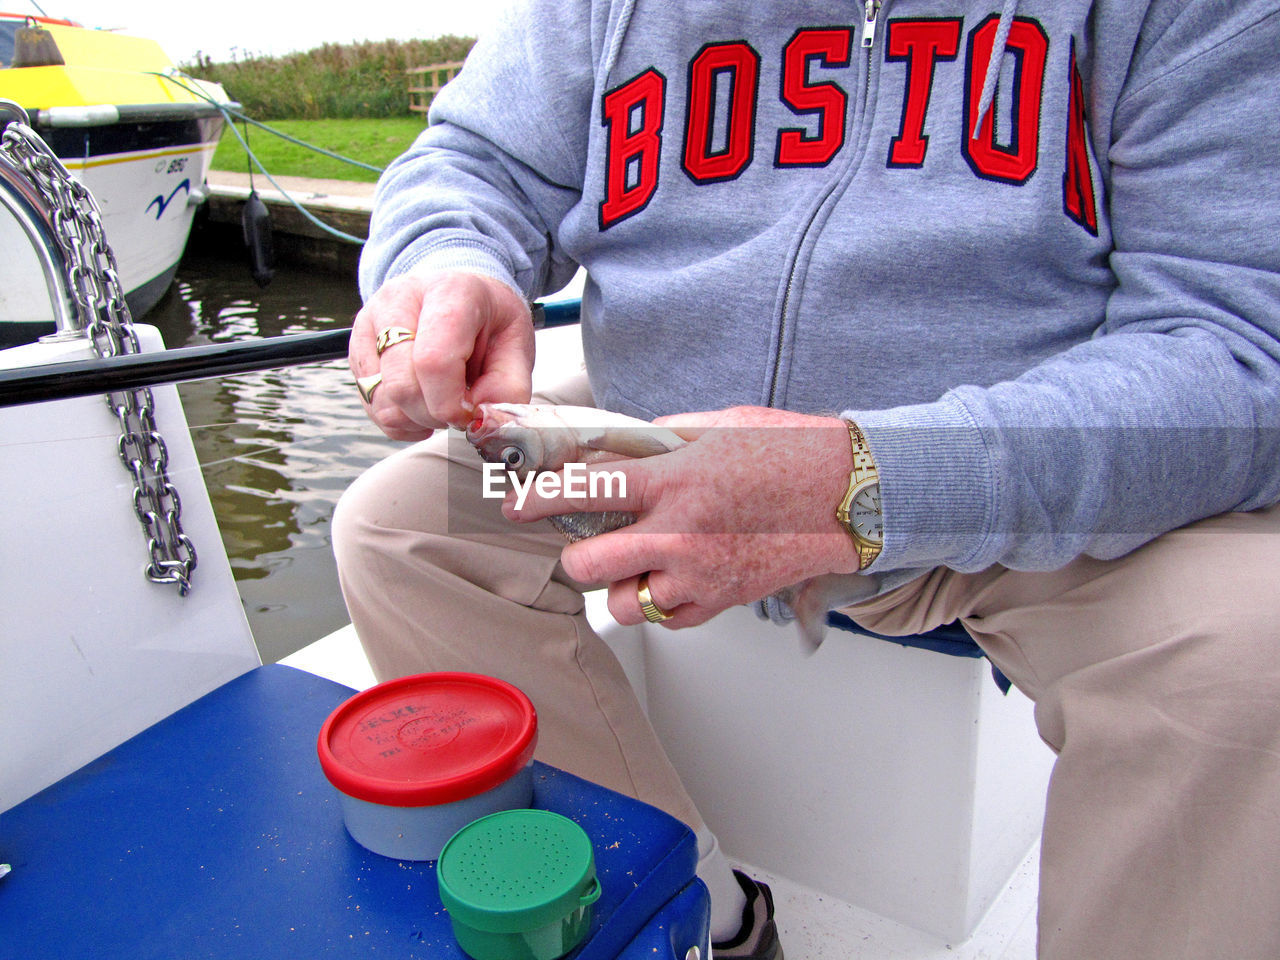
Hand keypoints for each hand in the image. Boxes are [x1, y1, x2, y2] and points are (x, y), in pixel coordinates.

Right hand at [350, 271, 534, 440]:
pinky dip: (400, 420)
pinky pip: (371, 404)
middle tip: (458, 409)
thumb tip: (482, 424)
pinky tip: (423, 406)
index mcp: (449, 292)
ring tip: (441, 404)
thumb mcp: (517, 346)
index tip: (469, 414)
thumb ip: (507, 389)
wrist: (459, 296)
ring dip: (416, 419)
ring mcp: (372, 322)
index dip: (450, 403)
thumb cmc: (488, 321)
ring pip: (382, 399)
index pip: (433, 361)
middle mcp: (400, 299)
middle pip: (402, 385)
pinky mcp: (357, 346)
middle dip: (434, 415)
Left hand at [505, 406, 860, 627]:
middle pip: (588, 565)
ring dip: (619, 586)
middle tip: (583, 541)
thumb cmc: (789, 453)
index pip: (585, 490)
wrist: (847, 495)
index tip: (518, 502)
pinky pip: (665, 619)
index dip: (539, 498)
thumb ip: (660, 442)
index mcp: (675, 481)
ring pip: (622, 605)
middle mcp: (681, 534)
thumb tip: (617, 449)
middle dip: (575, 555)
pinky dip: (660, 604)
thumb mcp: (717, 426)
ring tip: (637, 563)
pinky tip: (673, 576)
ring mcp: (700, 576)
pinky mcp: (720, 602)